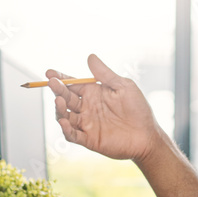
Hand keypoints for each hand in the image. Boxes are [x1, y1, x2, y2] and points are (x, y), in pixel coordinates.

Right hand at [47, 54, 163, 162]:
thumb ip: (105, 74)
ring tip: (59, 100)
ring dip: (59, 108)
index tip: (50, 72)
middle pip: (66, 98)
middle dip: (58, 90)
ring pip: (65, 116)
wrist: (147, 135)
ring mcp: (86, 124)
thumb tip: (90, 57)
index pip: (72, 84)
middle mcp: (86, 108)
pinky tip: (64, 121)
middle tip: (52, 83)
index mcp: (93, 93)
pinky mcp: (89, 139)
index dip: (60, 78)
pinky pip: (73, 135)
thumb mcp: (123, 87)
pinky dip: (66, 129)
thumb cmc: (138, 109)